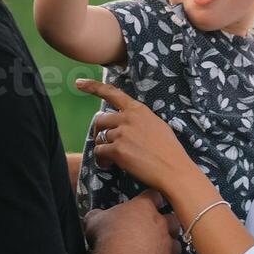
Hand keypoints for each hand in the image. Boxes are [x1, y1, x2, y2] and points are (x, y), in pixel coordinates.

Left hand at [76, 78, 194, 195]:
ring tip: (110, 160)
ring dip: (103, 149)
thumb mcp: (157, 125)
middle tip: (104, 144)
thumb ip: (139, 120)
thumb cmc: (169, 151)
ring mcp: (122, 133)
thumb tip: (124, 122)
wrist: (174, 170)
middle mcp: (128, 118)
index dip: (93, 87)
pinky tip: (109, 166)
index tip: (79, 83)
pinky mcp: (117, 150)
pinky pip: (99, 152)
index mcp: (138, 109)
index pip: (112, 93)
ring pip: (99, 138)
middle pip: (100, 120)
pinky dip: (101, 160)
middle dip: (99, 132)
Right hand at [83, 189, 181, 253]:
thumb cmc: (107, 237)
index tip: (149, 203)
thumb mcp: (94, 219)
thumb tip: (95, 216)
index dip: (152, 200)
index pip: (154, 196)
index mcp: (144, 207)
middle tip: (153, 231)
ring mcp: (167, 247)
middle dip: (166, 225)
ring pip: (176, 245)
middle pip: (172, 220)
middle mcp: (161, 224)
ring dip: (168, 248)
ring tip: (156, 253)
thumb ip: (98, 215)